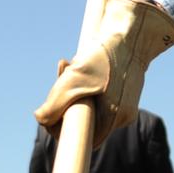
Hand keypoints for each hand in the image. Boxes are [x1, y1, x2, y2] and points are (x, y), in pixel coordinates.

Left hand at [34, 0, 173, 143]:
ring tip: (72, 63)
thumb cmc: (103, 57)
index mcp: (112, 119)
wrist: (132, 34)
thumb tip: (41, 118)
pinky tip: (83, 62)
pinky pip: (101, 95)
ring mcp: (126, 105)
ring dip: (75, 86)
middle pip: (85, 120)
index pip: (82, 139)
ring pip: (91, 104)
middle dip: (67, 99)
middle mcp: (122, 117)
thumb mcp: (72, 80)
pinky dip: (87, 81)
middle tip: (62, 72)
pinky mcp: (126, 92)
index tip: (54, 108)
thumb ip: (53, 105)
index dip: (62, 128)